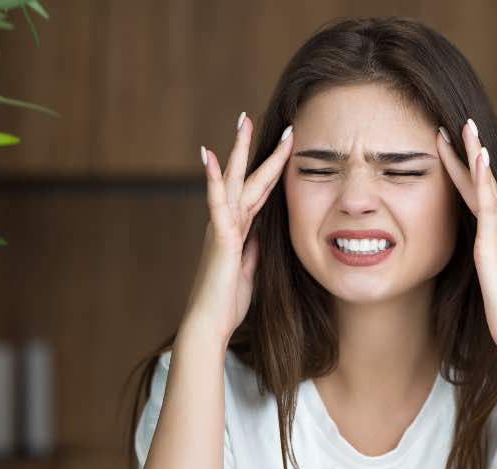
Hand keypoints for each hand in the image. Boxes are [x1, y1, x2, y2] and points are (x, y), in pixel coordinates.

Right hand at [182, 113, 293, 343]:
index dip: (273, 167)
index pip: (260, 190)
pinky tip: (210, 156)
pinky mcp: (220, 237)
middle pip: (246, 177)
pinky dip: (214, 179)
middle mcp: (229, 221)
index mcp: (240, 228)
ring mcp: (222, 226)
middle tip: (256, 117)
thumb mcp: (251, 270)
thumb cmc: (228, 300)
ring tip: (241, 122)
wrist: (211, 322)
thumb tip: (264, 232)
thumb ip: (256, 248)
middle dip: (254, 148)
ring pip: (233, 181)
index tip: (286, 144)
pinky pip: (216, 203)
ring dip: (237, 151)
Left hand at [436, 120, 496, 359]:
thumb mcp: (487, 284)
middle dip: (470, 152)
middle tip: (458, 123)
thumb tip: (470, 264)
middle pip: (482, 183)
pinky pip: (488, 205)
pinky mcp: (495, 245)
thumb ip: (480, 267)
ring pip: (486, 186)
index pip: (477, 197)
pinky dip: (483, 179)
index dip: (464, 171)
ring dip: (476, 154)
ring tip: (467, 127)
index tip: (450, 147)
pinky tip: (479, 157)